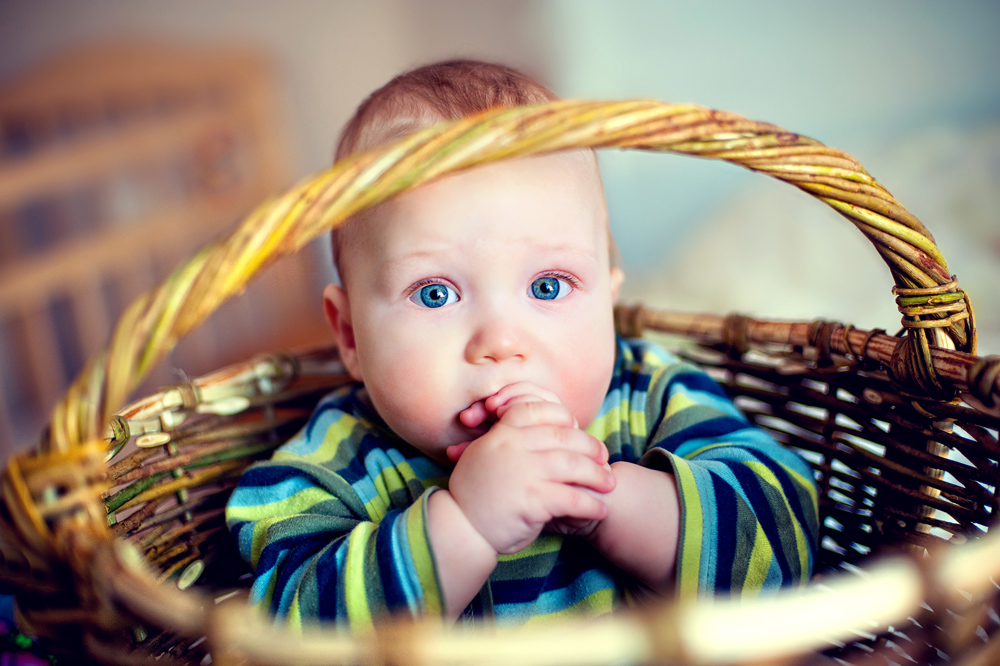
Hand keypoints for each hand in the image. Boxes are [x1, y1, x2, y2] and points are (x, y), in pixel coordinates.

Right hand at [445, 384, 614, 553]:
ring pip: (574, 465)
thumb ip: (508, 438)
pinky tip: (600, 510)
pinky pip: (572, 498)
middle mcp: (514, 446)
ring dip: (597, 476)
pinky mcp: (532, 500)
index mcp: (503, 433)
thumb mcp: (484, 454)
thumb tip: (540, 428)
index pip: (541, 410)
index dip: (565, 418)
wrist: (461, 528)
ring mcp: (524, 472)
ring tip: (609, 484)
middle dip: (591, 448)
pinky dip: (591, 505)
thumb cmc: (476, 493)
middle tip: (605, 459)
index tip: (579, 429)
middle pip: (565, 437)